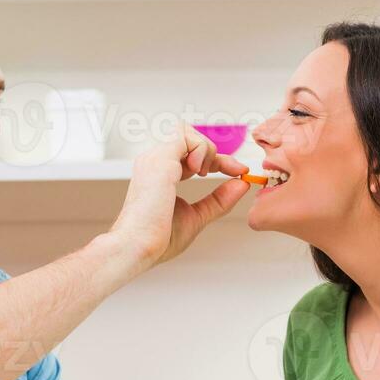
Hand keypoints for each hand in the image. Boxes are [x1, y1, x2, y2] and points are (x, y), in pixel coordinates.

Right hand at [108, 124, 250, 269]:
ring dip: (206, 148)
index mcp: (159, 174)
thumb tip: (241, 183)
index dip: (218, 160)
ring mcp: (155, 159)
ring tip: (206, 173)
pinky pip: (185, 136)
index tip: (240, 171)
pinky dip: (201, 149)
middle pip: (189, 138)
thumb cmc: (157, 239)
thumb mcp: (197, 216)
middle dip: (214, 151)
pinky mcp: (160, 159)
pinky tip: (201, 171)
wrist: (139, 248)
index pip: (192, 155)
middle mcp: (154, 162)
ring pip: (186, 131)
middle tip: (233, 170)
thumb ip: (219, 199)